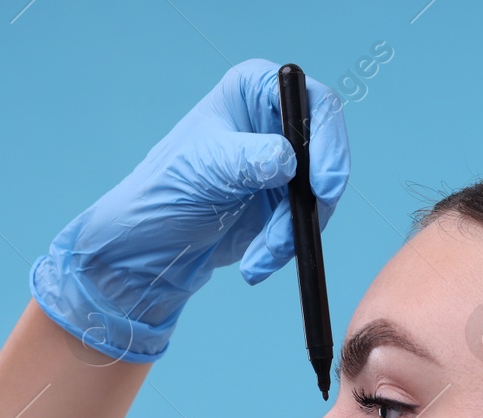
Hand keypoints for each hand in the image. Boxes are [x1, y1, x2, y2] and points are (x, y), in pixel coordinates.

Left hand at [29, 58, 348, 362]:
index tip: (323, 184)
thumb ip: (248, 159)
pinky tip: (260, 260)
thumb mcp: (206, 168)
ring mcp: (286, 161)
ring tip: (262, 256)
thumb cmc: (166, 190)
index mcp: (253, 90)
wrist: (155, 242)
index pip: (310, 100)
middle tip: (306, 227)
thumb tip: (288, 160)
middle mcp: (275, 120)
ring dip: (294, 230)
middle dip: (314, 197)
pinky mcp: (289, 198)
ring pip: (320, 194)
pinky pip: (308, 221)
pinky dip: (288, 244)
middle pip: (325, 150)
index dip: (327, 139)